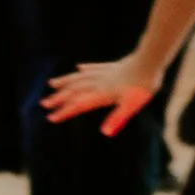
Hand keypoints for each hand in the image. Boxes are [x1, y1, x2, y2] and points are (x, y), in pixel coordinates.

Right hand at [42, 56, 156, 133]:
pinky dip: (83, 70)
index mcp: (102, 94)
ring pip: (79, 78)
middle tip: (44, 104)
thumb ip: (117, 118)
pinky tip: (79, 68)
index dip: (65, 112)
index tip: (51, 117)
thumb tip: (104, 133)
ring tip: (52, 84)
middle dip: (59, 98)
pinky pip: (93, 68)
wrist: (150, 61)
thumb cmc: (142, 86)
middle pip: (75, 91)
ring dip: (65, 82)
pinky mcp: (112, 67)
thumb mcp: (131, 105)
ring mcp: (104, 73)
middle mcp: (99, 83)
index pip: (79, 104)